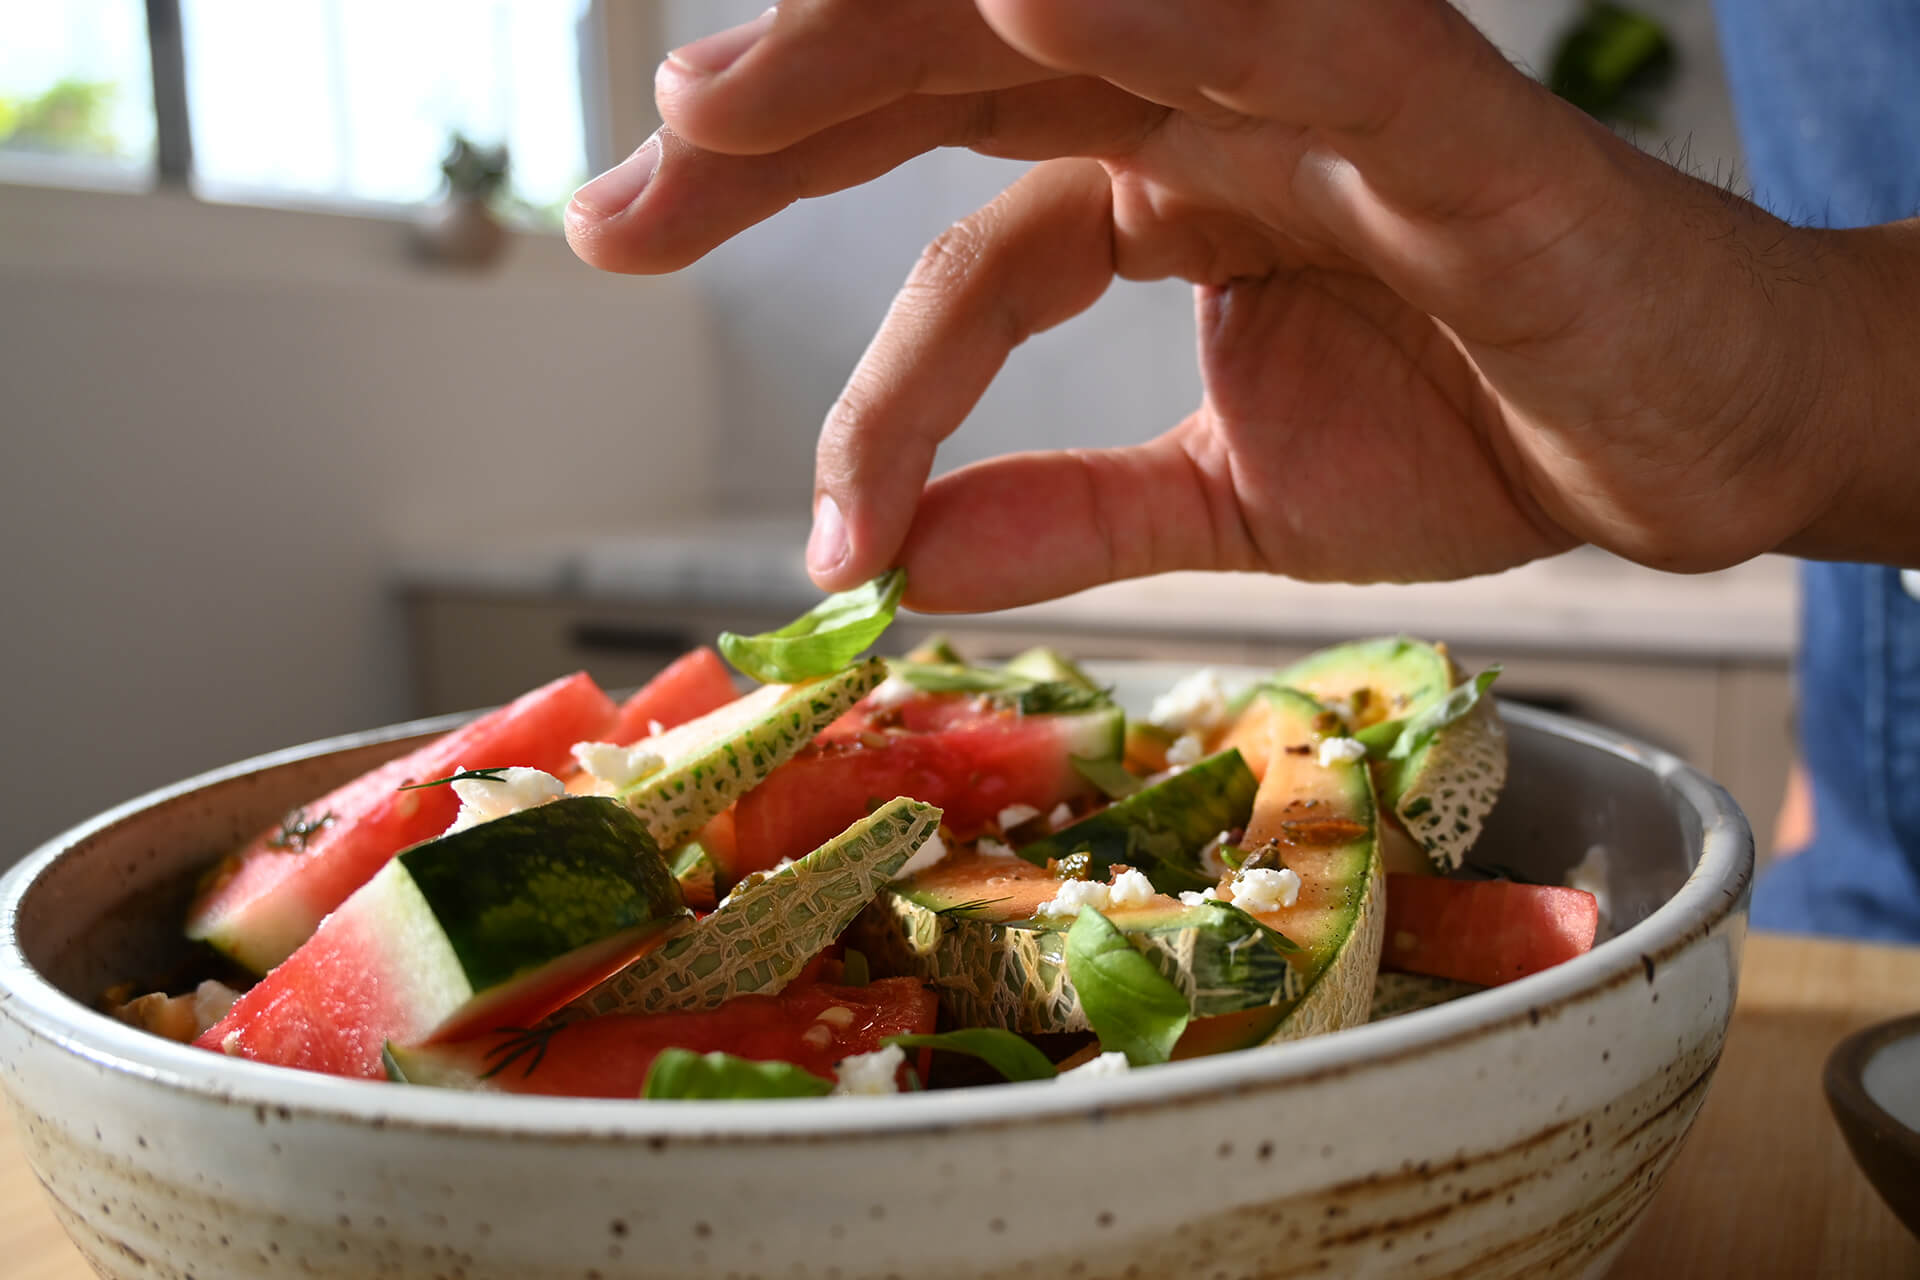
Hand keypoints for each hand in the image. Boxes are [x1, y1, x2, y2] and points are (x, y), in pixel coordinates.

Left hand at [567, 0, 1860, 610]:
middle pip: (962, 72)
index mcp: (1166, 183)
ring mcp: (1325, 100)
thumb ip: (1074, 513)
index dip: (852, 351)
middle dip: (783, 121)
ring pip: (1085, 25)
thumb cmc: (1490, 426)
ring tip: (719, 99)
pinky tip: (1029, 10)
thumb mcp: (1237, 500)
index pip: (959, 227)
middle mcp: (1218, 110)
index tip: (814, 531)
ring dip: (894, 41)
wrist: (1702, 446)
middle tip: (626, 186)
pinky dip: (1164, 24)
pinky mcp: (1450, 129)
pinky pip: (1294, 51)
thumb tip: (908, 562)